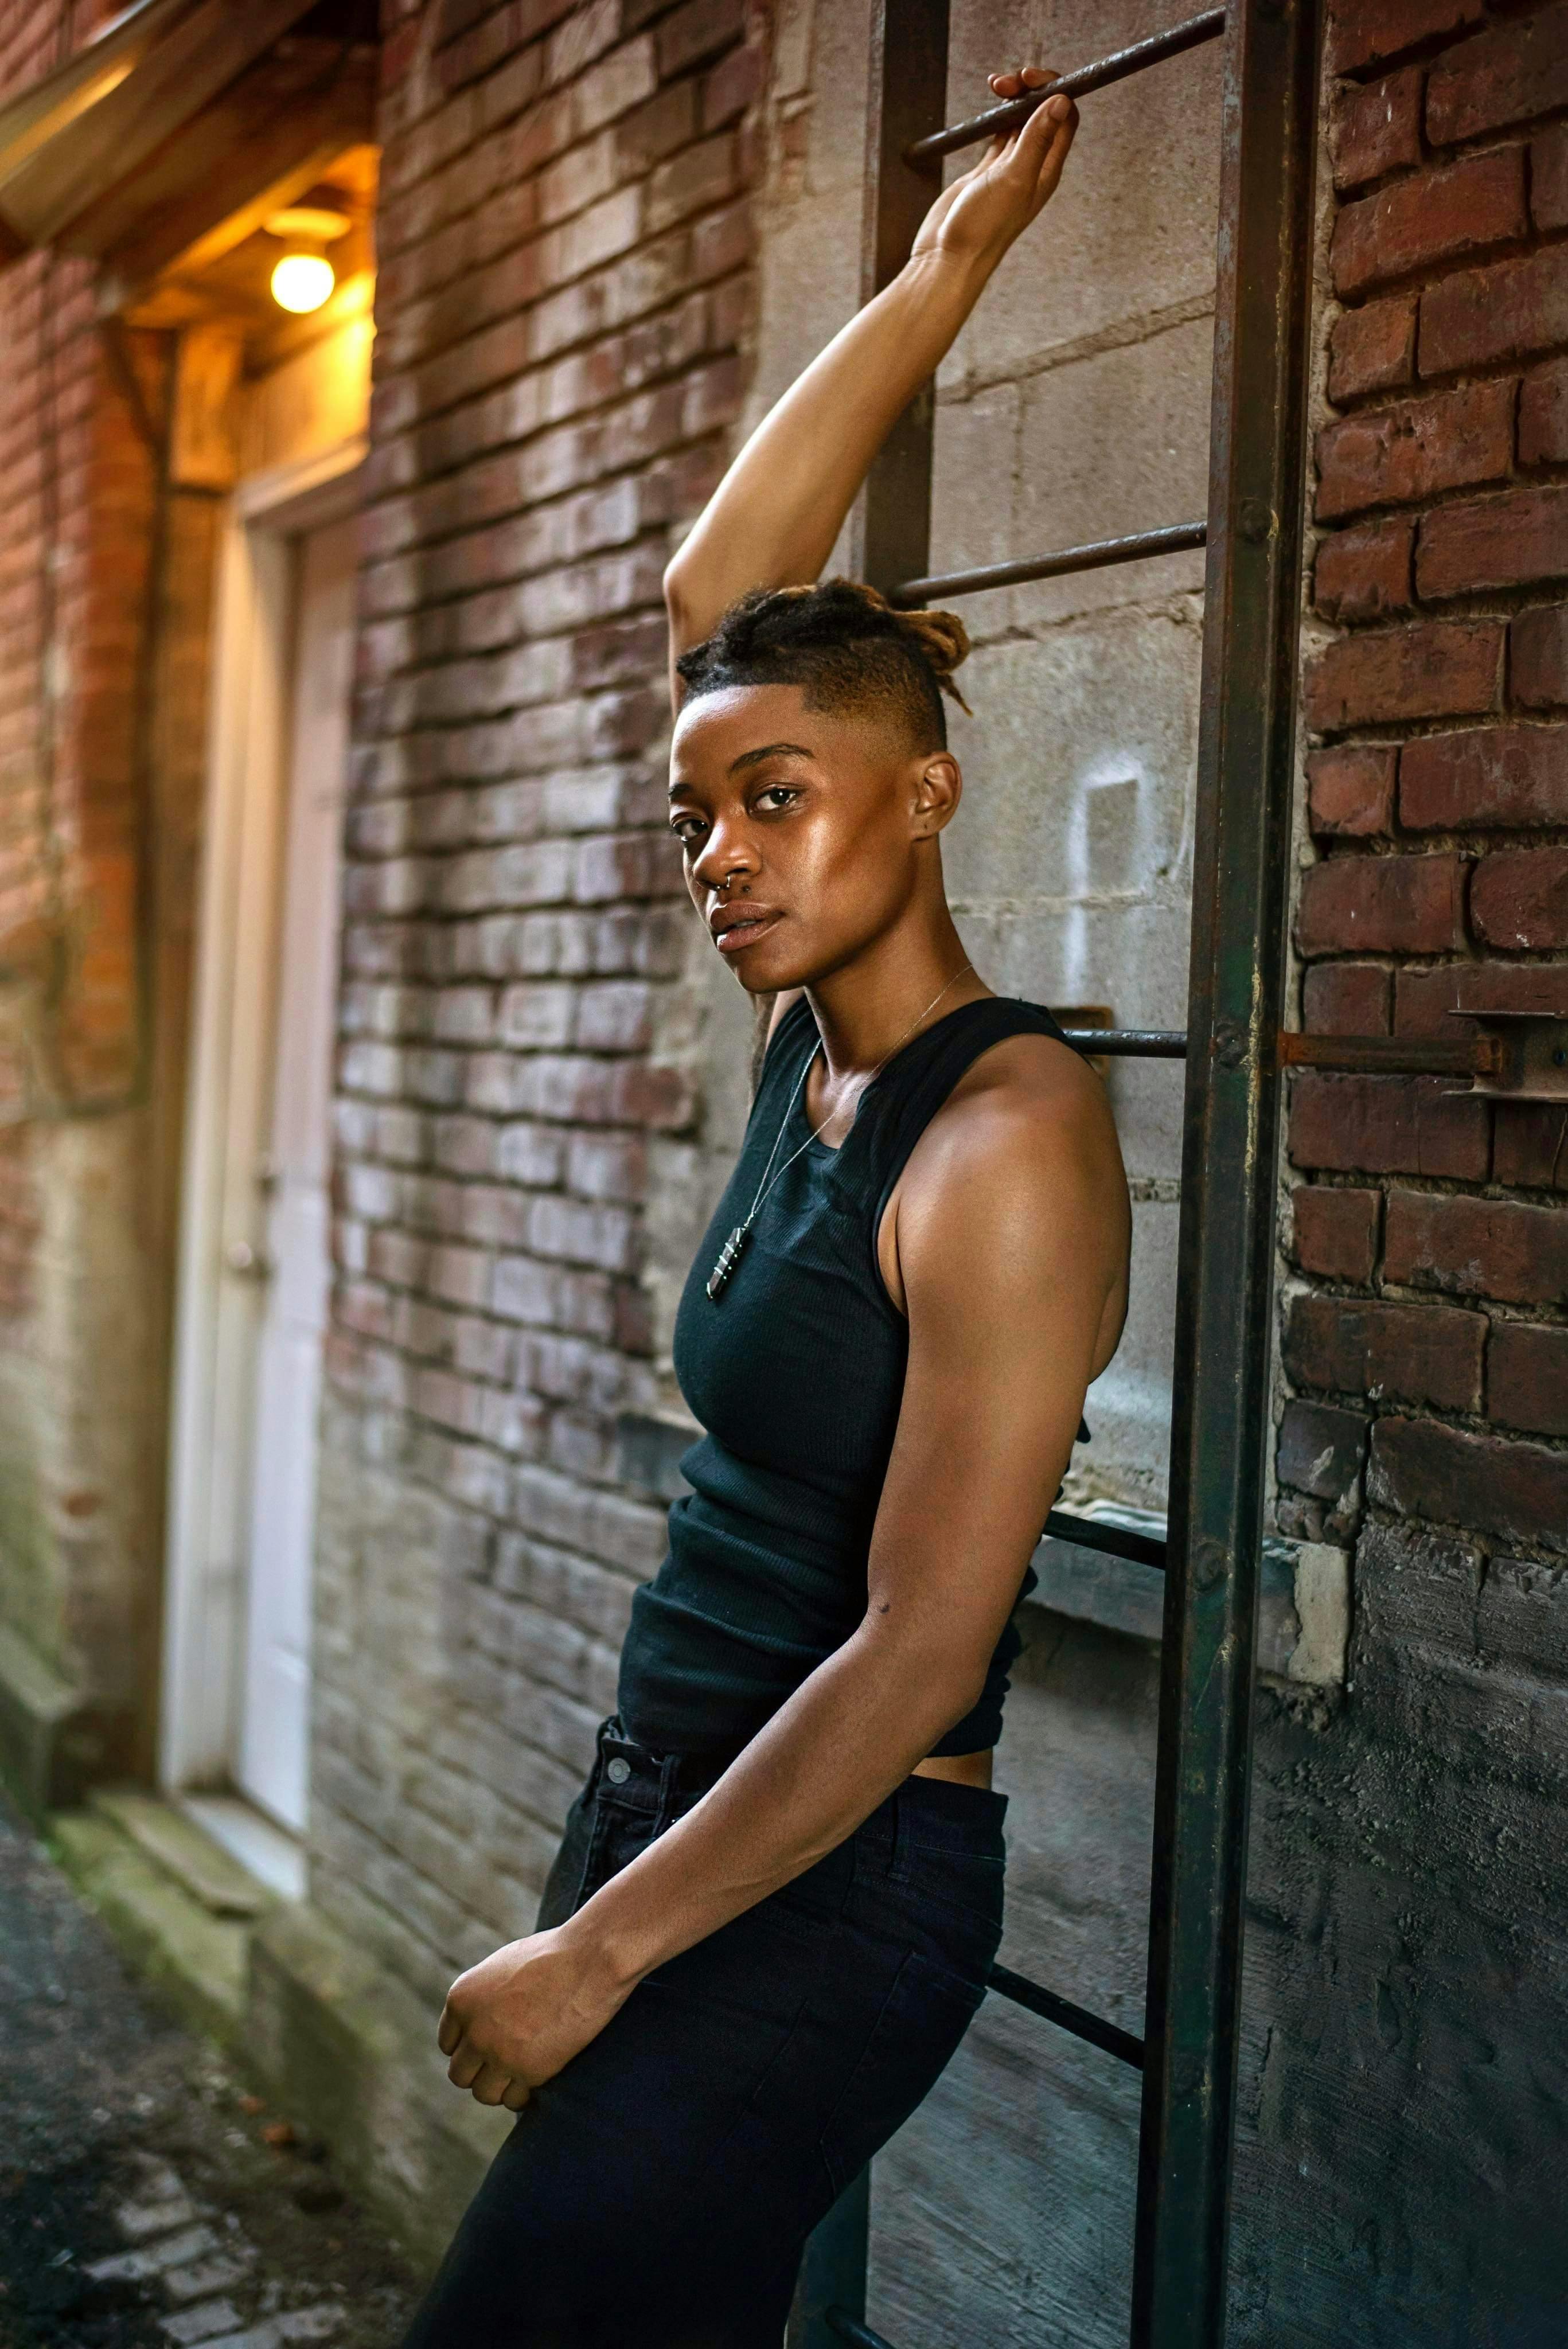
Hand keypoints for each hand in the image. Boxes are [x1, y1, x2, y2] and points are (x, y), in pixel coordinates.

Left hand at [437, 1923, 632, 2110]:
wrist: (590, 1959)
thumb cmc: (555, 1955)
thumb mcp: (503, 1967)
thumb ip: (484, 1998)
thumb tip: (481, 2023)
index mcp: (462, 1998)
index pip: (448, 2044)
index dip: (469, 2048)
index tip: (487, 2047)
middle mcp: (474, 2029)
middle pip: (460, 2074)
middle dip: (481, 2071)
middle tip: (506, 2063)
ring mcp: (499, 2053)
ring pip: (483, 2093)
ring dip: (500, 2087)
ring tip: (521, 2074)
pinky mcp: (528, 2072)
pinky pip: (515, 2100)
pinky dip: (525, 2094)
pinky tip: (539, 2078)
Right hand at [910, 65, 1078, 278]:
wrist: (949, 259)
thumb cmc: (982, 228)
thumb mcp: (1013, 178)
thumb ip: (1037, 139)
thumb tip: (1062, 101)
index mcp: (1046, 170)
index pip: (1065, 118)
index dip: (1053, 90)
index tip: (1029, 78)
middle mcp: (1032, 167)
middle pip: (1044, 114)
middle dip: (1030, 89)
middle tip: (1007, 82)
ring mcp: (1009, 169)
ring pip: (1021, 121)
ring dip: (1014, 98)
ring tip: (996, 85)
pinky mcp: (986, 172)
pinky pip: (1001, 134)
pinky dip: (998, 115)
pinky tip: (990, 105)